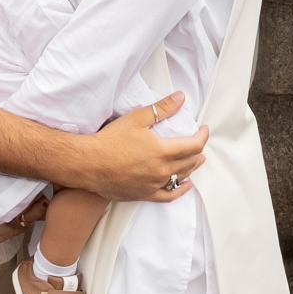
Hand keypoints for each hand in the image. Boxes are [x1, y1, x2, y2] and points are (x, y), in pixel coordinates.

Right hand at [70, 93, 207, 201]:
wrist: (89, 163)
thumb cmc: (111, 139)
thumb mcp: (137, 118)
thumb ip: (162, 108)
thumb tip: (181, 98)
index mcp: (163, 151)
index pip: (194, 145)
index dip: (202, 136)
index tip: (203, 128)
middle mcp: (162, 171)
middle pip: (190, 161)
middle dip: (198, 150)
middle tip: (198, 141)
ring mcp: (154, 185)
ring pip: (181, 177)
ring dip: (192, 167)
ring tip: (197, 159)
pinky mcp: (144, 194)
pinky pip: (168, 195)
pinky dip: (180, 190)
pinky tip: (185, 185)